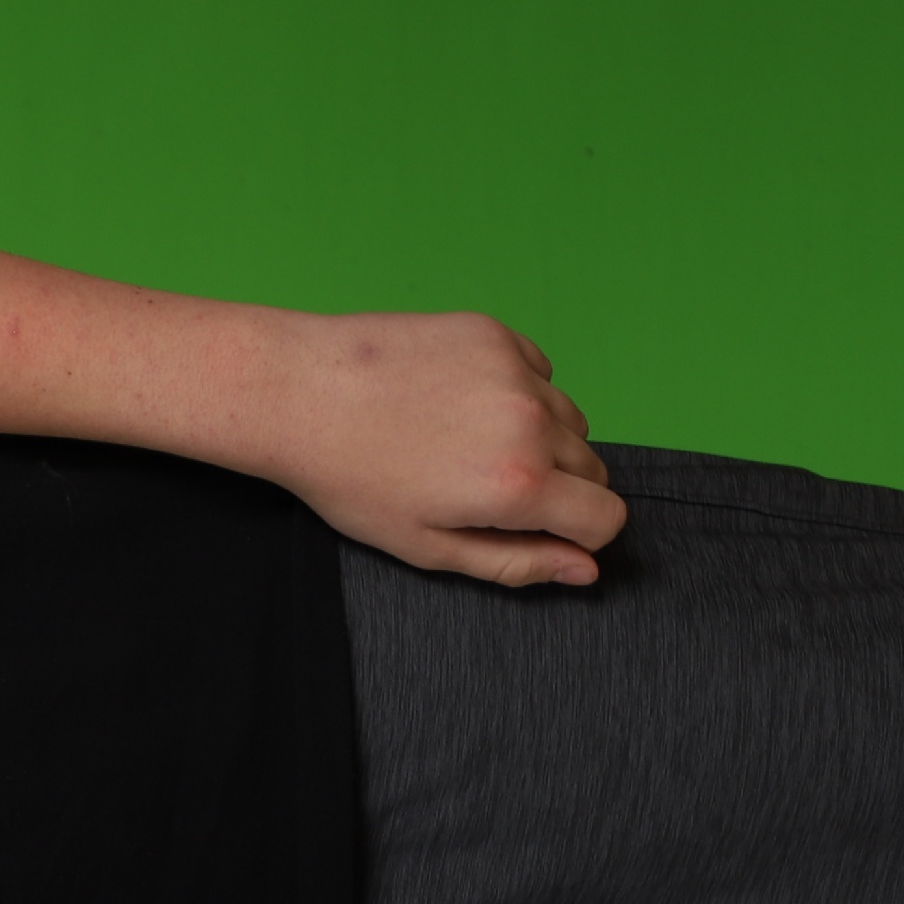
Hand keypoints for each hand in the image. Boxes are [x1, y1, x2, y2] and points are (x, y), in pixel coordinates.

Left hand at [245, 312, 625, 587]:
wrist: (296, 393)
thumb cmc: (348, 477)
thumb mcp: (426, 545)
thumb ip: (515, 562)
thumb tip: (584, 570)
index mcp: (518, 485)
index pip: (608, 517)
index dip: (580, 535)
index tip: (540, 530)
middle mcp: (530, 422)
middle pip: (593, 468)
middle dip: (557, 487)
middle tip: (483, 488)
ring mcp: (515, 371)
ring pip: (570, 418)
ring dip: (540, 436)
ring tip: (465, 443)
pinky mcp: (494, 333)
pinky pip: (539, 370)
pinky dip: (516, 390)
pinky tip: (455, 401)